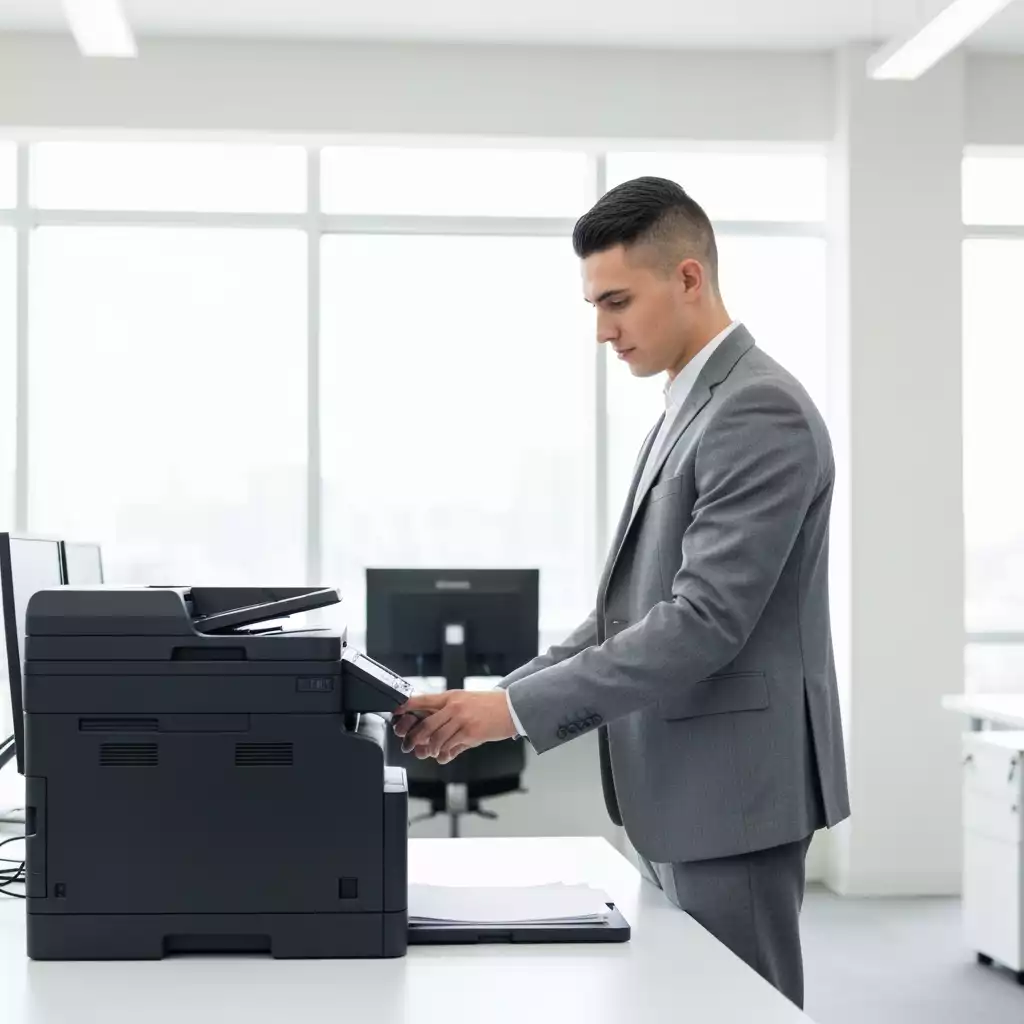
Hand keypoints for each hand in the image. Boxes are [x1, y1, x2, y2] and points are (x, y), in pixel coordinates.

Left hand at [392, 690, 515, 763]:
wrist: (510, 708)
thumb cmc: (488, 706)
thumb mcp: (465, 703)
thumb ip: (448, 715)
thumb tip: (431, 728)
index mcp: (450, 697)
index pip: (423, 700)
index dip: (406, 706)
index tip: (396, 713)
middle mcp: (454, 706)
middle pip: (425, 724)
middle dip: (414, 738)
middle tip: (409, 745)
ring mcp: (462, 719)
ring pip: (437, 738)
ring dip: (431, 749)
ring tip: (432, 752)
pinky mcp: (470, 732)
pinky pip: (451, 746)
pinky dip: (445, 753)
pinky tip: (445, 755)